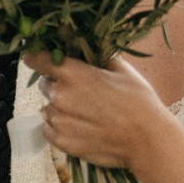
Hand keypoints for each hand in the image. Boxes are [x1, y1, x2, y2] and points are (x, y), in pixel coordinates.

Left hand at [27, 51, 168, 168]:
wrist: (146, 139)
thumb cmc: (138, 101)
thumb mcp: (120, 69)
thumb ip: (95, 54)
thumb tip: (80, 40)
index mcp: (73, 74)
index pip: (38, 60)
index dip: (37, 58)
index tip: (38, 59)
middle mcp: (60, 96)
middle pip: (45, 85)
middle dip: (57, 85)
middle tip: (80, 92)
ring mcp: (58, 121)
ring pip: (48, 109)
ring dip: (59, 108)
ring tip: (84, 113)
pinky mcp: (61, 142)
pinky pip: (49, 130)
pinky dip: (59, 127)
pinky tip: (79, 127)